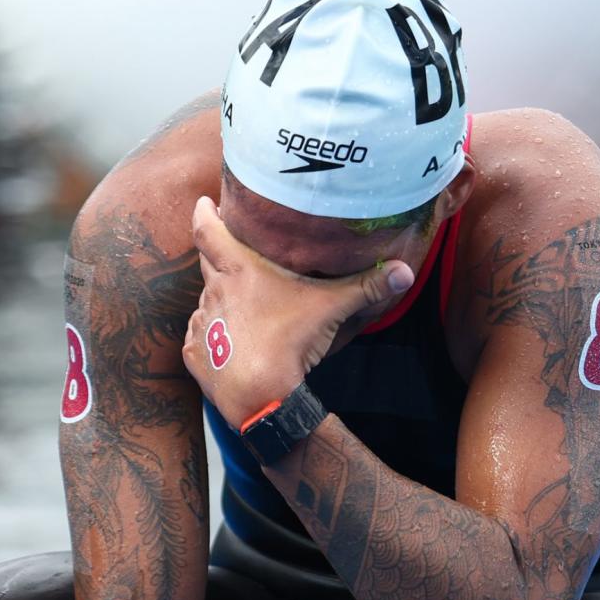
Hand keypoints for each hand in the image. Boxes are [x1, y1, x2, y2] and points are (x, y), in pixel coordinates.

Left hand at [182, 195, 413, 430]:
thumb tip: (405, 272)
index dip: (204, 214)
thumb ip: (366, 287)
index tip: (203, 204)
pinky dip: (212, 340)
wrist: (261, 394)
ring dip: (219, 304)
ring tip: (239, 312)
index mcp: (238, 270)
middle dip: (214, 257)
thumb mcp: (331, 308)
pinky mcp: (195, 354)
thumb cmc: (291, 341)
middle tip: (226, 254)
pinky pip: (201, 340)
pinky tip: (230, 347)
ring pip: (206, 304)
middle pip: (207, 264)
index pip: (208, 231)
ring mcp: (201, 324)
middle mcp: (213, 292)